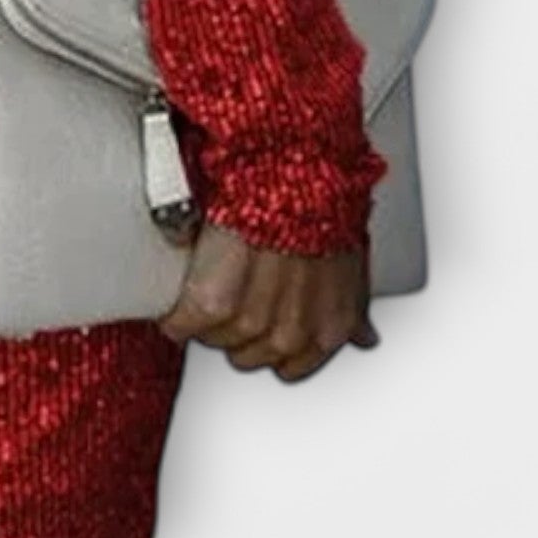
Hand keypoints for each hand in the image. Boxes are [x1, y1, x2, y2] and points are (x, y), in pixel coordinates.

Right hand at [156, 221, 379, 381]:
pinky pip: (178, 325)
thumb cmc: (318, 206)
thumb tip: (365, 337)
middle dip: (238, 327)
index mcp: (328, 329)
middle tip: (233, 287)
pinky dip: (173, 314)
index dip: (270, 336)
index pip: (290, 365)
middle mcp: (291, 335)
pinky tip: (176, 297)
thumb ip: (356, 307)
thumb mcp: (350, 265)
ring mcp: (249, 323)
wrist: (285, 172)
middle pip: (247, 354)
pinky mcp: (209, 305)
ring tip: (207, 280)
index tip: (260, 314)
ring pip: (213, 340)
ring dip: (204, 319)